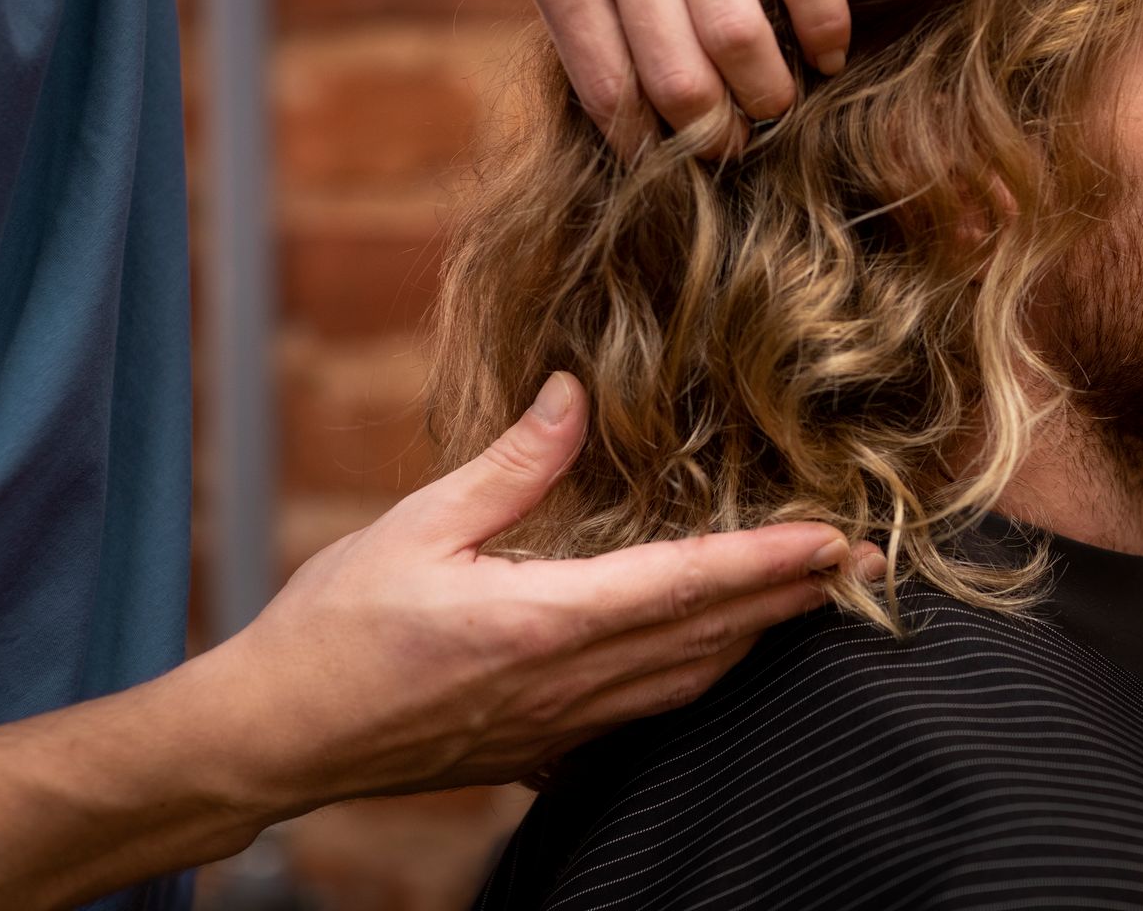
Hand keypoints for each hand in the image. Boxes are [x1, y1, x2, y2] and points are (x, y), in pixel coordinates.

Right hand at [199, 371, 871, 816]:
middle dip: (795, 602)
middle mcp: (567, 681)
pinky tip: (715, 665)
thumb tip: (574, 392)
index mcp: (543, 619)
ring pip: (688, 685)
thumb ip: (511, 464)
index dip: (770, 562)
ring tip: (813, 607)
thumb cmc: (333, 627)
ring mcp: (558, 726)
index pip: (687, 585)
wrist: (275, 737)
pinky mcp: (539, 750)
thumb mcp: (417, 524)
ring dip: (759, 644)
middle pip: (711, 640)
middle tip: (868, 569)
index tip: (836, 540)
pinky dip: (698, 683)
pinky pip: (643, 718)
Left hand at [510, 0, 849, 157]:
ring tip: (781, 106)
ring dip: (771, 93)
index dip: (651, 148)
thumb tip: (627, 122)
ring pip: (739, 34)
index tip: (678, 167)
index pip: (607, 89)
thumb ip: (575, 11)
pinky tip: (830, 51)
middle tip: (739, 147)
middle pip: (677, 78)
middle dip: (716, 136)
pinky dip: (825, 26)